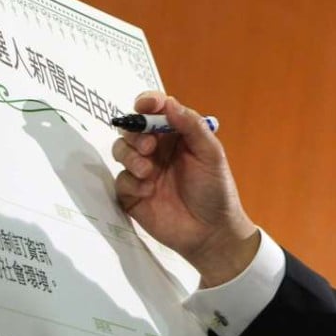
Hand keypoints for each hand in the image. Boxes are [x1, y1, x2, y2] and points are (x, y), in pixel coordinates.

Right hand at [112, 92, 258, 286]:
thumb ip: (192, 126)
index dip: (147, 103)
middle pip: (132, 128)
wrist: (212, 233)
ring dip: (129, 155)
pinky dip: (131, 182)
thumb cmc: (215, 190)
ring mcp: (143, 172)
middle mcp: (156, 150)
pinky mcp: (133, 195)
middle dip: (135, 133)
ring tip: (147, 170)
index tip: (145, 105)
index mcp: (175, 135)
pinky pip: (120, 180)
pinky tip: (149, 191)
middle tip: (148, 146)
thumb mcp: (211, 154)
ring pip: (121, 150)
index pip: (155, 111)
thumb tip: (169, 103)